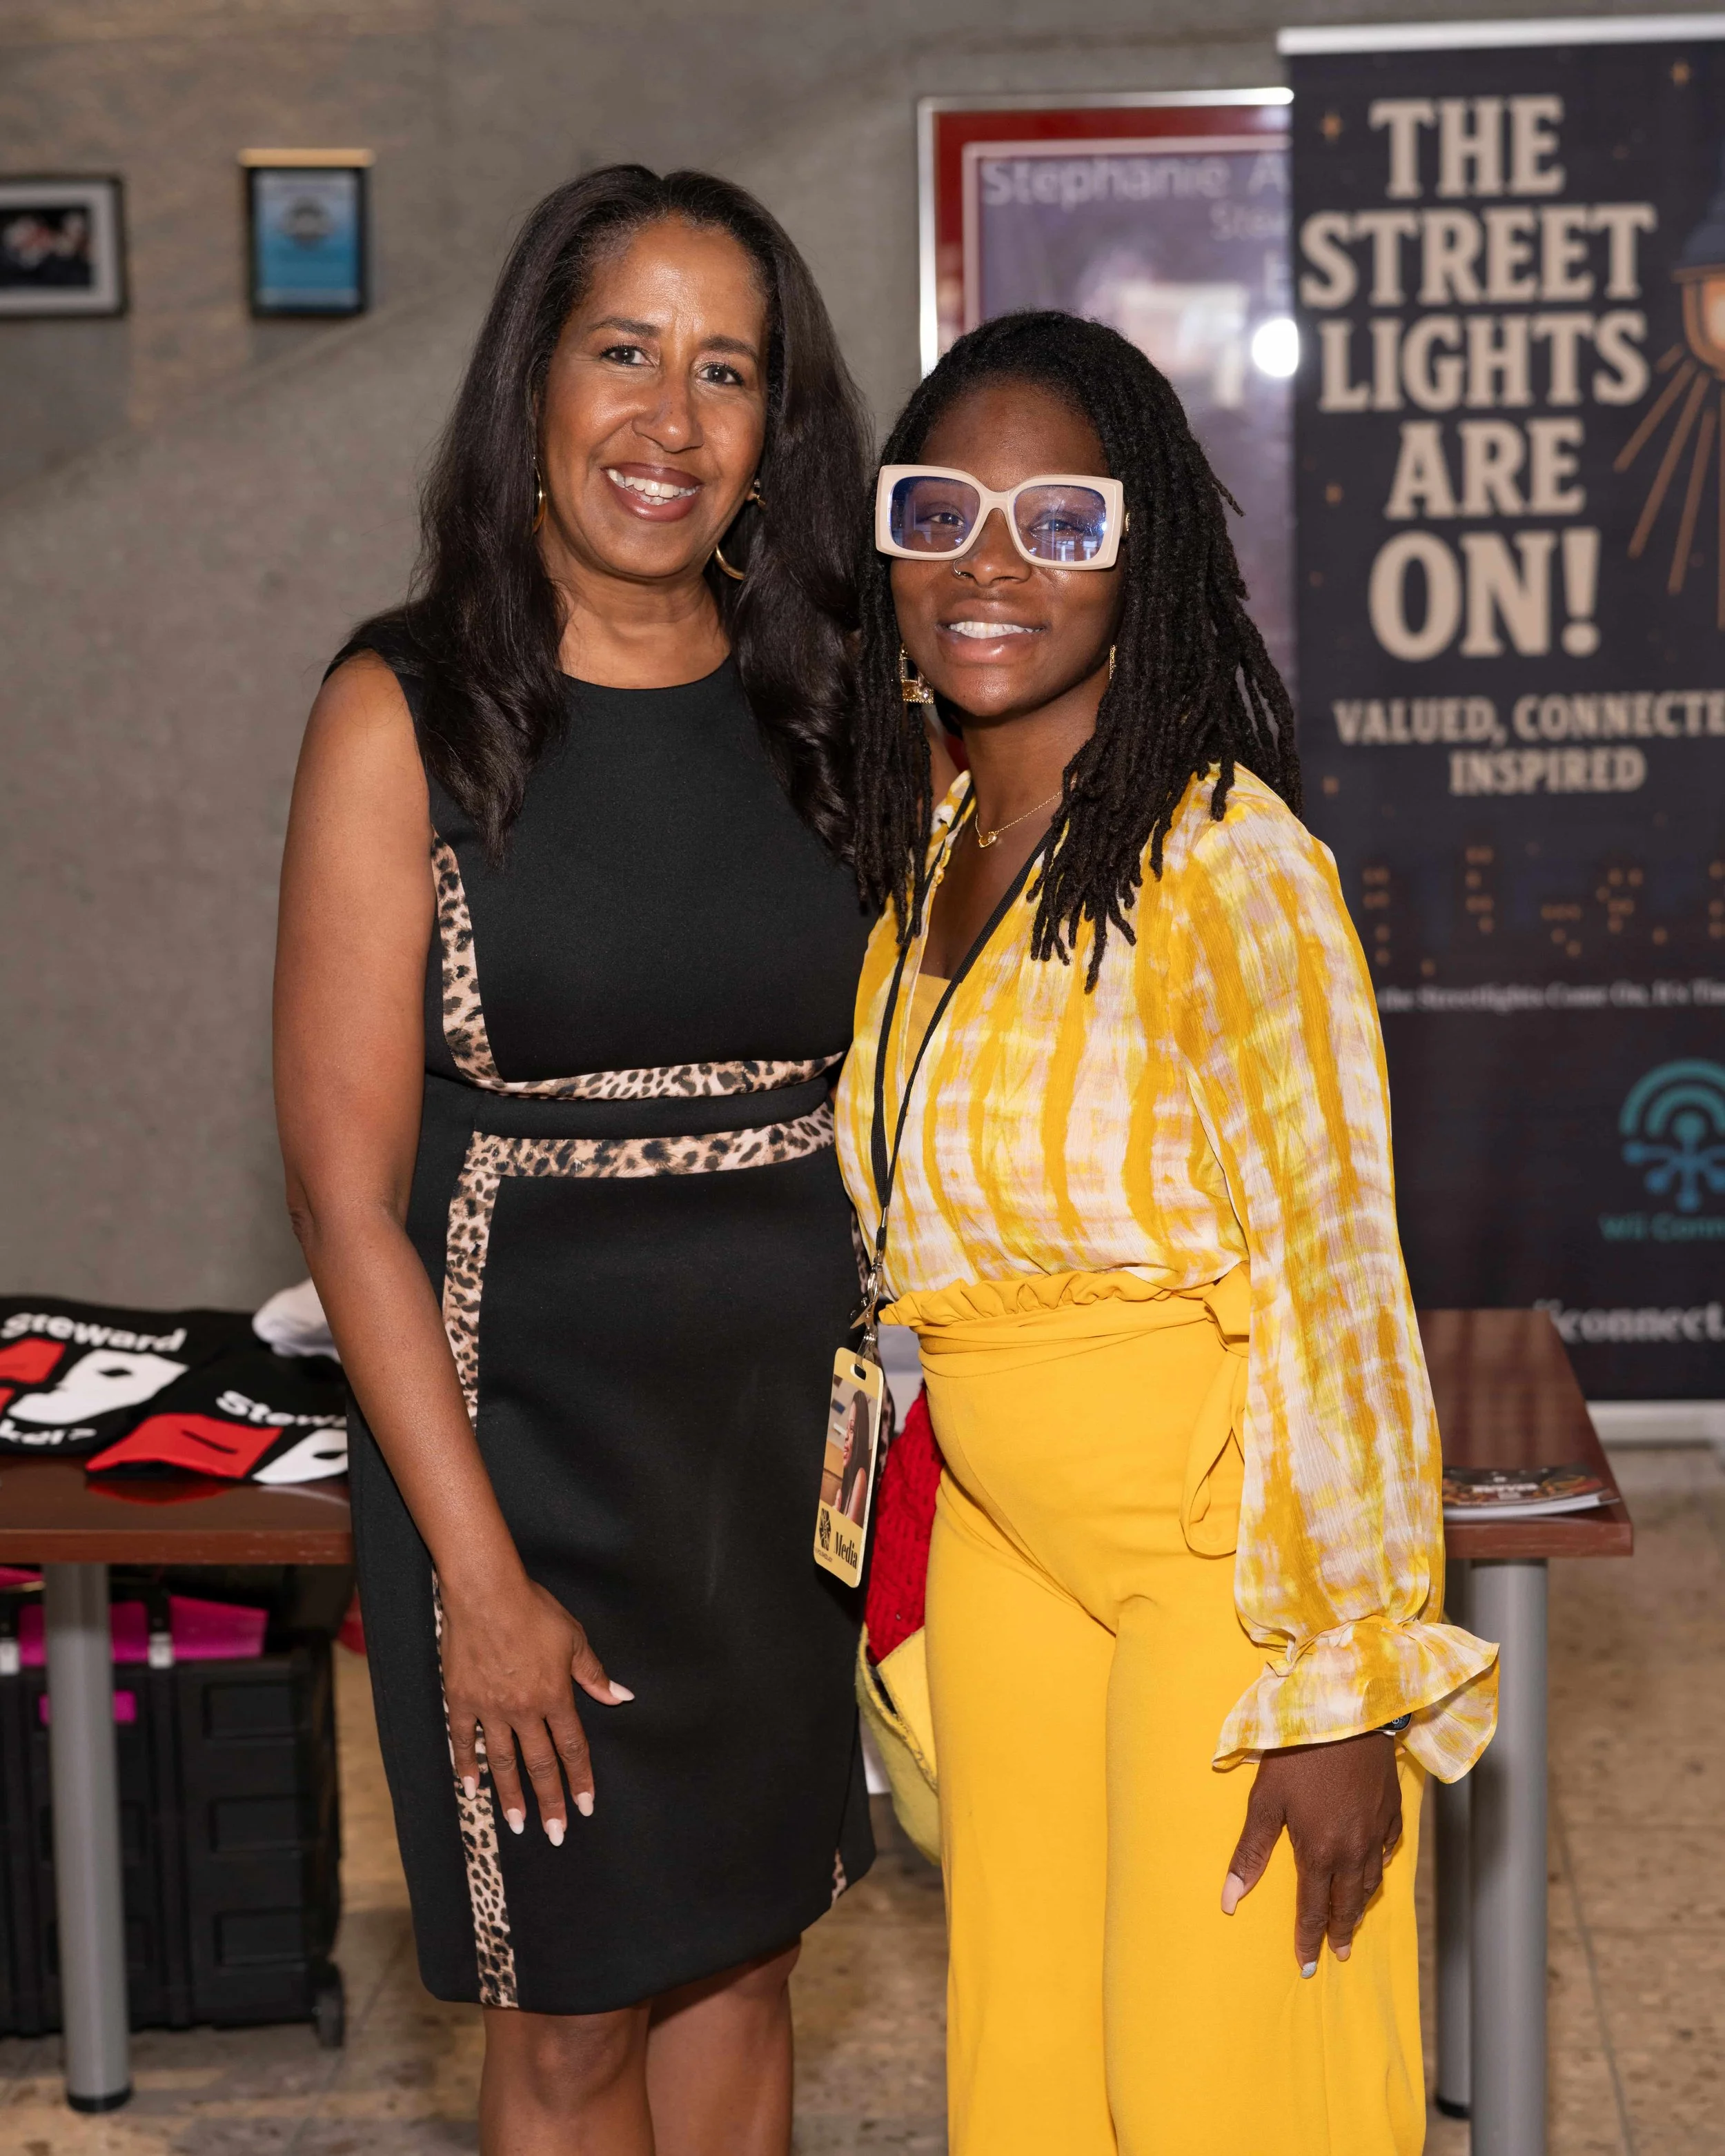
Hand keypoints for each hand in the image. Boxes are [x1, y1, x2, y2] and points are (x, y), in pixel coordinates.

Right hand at [438, 1573, 631, 1844]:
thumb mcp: (573, 1638)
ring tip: (518, 1824)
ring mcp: (490, 1708)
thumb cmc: (533, 1610)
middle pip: (539, 1764)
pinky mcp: (461, 1701)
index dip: (579, 1778)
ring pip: (503, 1761)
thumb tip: (621, 1697)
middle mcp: (524, 1709)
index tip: (585, 1807)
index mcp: (554, 1695)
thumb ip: (594, 1674)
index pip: (572, 1747)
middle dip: (550, 1801)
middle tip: (554, 1834)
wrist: (486, 1593)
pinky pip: (463, 1741)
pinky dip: (467, 1767)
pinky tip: (472, 1790)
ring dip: (511, 1796)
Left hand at [1220, 1732, 1401, 1972]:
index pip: (1312, 1910)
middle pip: (1347, 1905)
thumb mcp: (1264, 1800)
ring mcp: (1377, 1833)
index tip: (1307, 1967)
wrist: (1346, 1715)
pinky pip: (1388, 1853)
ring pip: (1370, 1883)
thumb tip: (1228, 1901)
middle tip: (1337, 1954)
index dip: (1308, 1940)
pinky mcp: (1392, 1813)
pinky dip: (1379, 1868)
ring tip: (1352, 1919)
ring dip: (1359, 1905)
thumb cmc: (1297, 1754)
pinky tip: (1374, 1870)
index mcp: (1318, 1853)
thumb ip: (1249, 1853)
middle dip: (1340, 1933)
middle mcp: (1352, 1852)